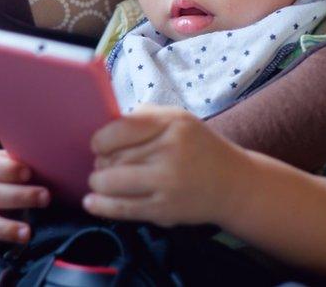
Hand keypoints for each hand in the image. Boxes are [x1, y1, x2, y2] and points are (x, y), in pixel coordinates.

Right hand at [0, 149, 50, 247]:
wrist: (31, 201)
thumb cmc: (37, 178)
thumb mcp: (37, 165)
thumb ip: (41, 158)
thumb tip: (62, 149)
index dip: (7, 169)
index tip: (28, 173)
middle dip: (19, 196)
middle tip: (46, 198)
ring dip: (4, 227)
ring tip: (28, 233)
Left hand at [84, 106, 246, 227]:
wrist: (234, 184)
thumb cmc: (200, 148)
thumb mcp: (179, 119)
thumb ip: (145, 116)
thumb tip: (107, 125)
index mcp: (172, 123)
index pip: (121, 128)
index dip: (101, 139)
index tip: (98, 145)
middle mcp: (170, 150)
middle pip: (114, 156)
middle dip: (101, 163)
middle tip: (103, 165)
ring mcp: (167, 182)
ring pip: (113, 182)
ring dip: (99, 183)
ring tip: (100, 182)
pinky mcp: (165, 209)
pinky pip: (123, 208)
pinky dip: (101, 206)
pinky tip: (92, 202)